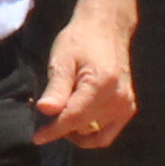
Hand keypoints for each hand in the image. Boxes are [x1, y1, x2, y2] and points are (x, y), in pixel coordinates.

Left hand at [36, 11, 137, 146]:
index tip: (36, 137)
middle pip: (83, 128)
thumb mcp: (62, 59)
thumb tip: (45, 111)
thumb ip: (56, 88)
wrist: (106, 28)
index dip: (54, 131)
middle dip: (62, 128)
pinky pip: (107, 133)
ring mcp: (126, 105)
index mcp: (101, 84)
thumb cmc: (80, 40)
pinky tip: (78, 121)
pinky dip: (91, 133)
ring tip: (62, 116)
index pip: (74, 118)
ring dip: (76, 131)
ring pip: (95, 135)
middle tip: (45, 118)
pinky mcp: (128, 108)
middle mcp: (118, 98)